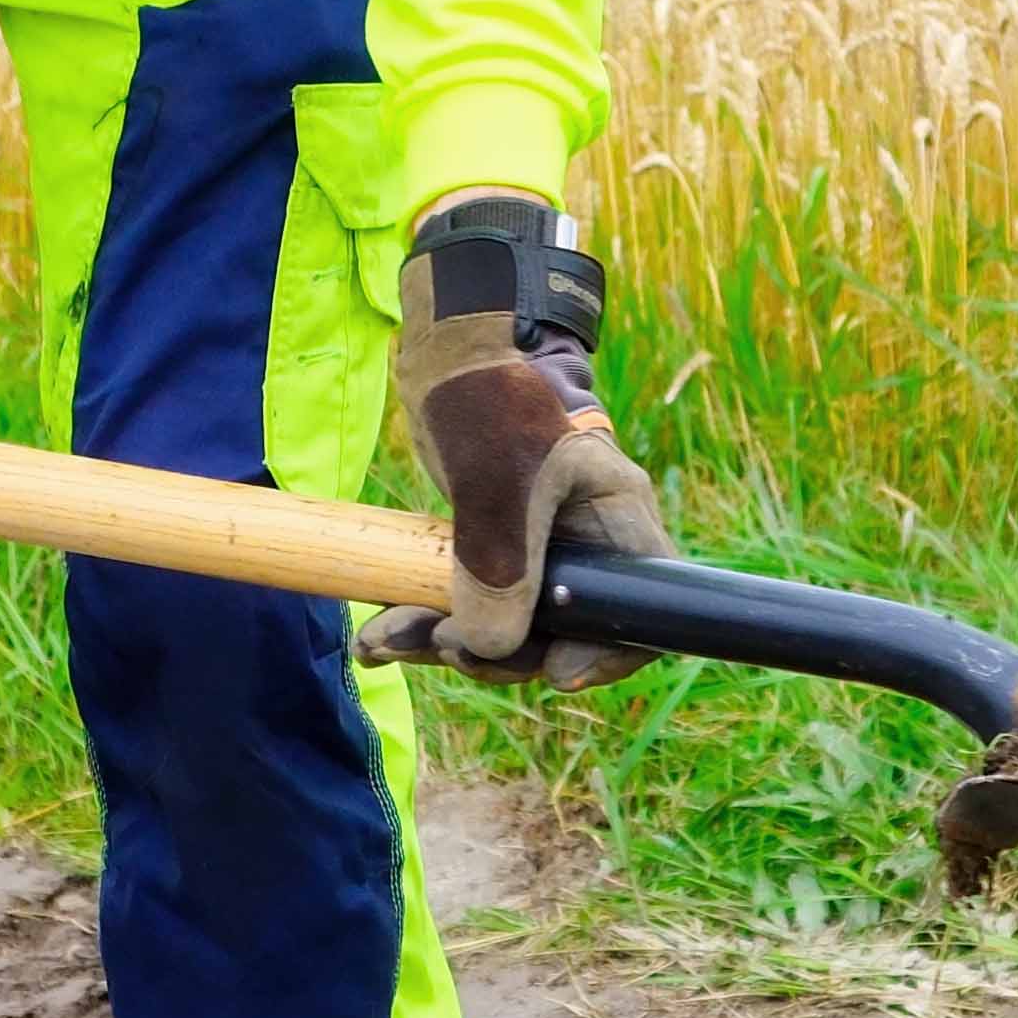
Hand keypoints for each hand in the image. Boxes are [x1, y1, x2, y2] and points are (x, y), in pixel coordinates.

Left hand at [371, 197, 667, 684]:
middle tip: (440, 645)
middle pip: (556, 634)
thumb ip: (499, 568)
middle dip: (495, 652)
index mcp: (617, 524)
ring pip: (500, 625)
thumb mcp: (500, 481)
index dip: (604, 658)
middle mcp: (583, 543)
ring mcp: (533, 546)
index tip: (553, 675)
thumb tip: (487, 651)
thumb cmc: (492, 391)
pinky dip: (423, 619)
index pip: (639, 617)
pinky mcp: (485, 544)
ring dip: (443, 641)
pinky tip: (377, 633)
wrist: (445, 342)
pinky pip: (463, 602)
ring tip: (382, 639)